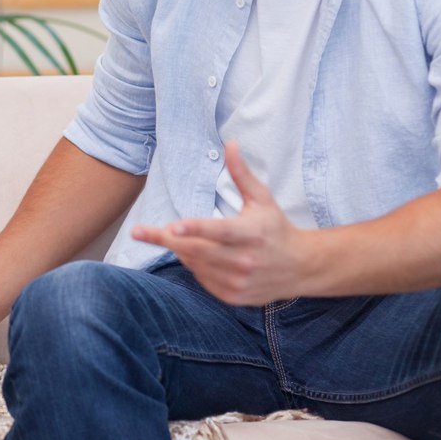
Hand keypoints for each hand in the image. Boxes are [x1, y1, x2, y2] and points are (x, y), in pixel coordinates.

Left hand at [131, 142, 314, 304]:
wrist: (301, 267)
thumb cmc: (276, 227)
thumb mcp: (262, 199)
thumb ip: (241, 174)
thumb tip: (230, 143)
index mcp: (252, 233)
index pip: (218, 231)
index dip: (194, 229)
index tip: (171, 226)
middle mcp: (245, 260)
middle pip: (196, 250)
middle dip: (165, 239)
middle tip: (139, 231)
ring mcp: (239, 281)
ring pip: (195, 265)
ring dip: (180, 250)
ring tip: (179, 236)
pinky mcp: (234, 296)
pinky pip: (201, 279)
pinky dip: (193, 266)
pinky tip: (198, 255)